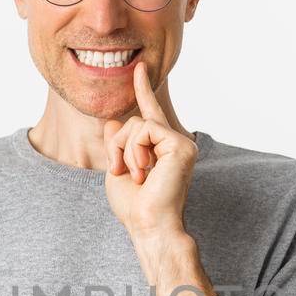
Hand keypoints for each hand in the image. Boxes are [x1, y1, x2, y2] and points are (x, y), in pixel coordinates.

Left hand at [102, 59, 199, 239]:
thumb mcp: (117, 171)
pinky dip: (135, 150)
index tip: (139, 69)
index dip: (143, 90)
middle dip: (117, 145)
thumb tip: (114, 122)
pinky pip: (146, 129)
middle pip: (135, 122)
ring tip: (136, 175)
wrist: (149, 226)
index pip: (150, 114)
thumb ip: (116, 145)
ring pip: (138, 124)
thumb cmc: (135, 207)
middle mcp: (175, 144)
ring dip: (124, 150)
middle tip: (119, 171)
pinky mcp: (181, 145)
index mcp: (162, 150)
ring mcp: (181, 144)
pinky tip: (144, 170)